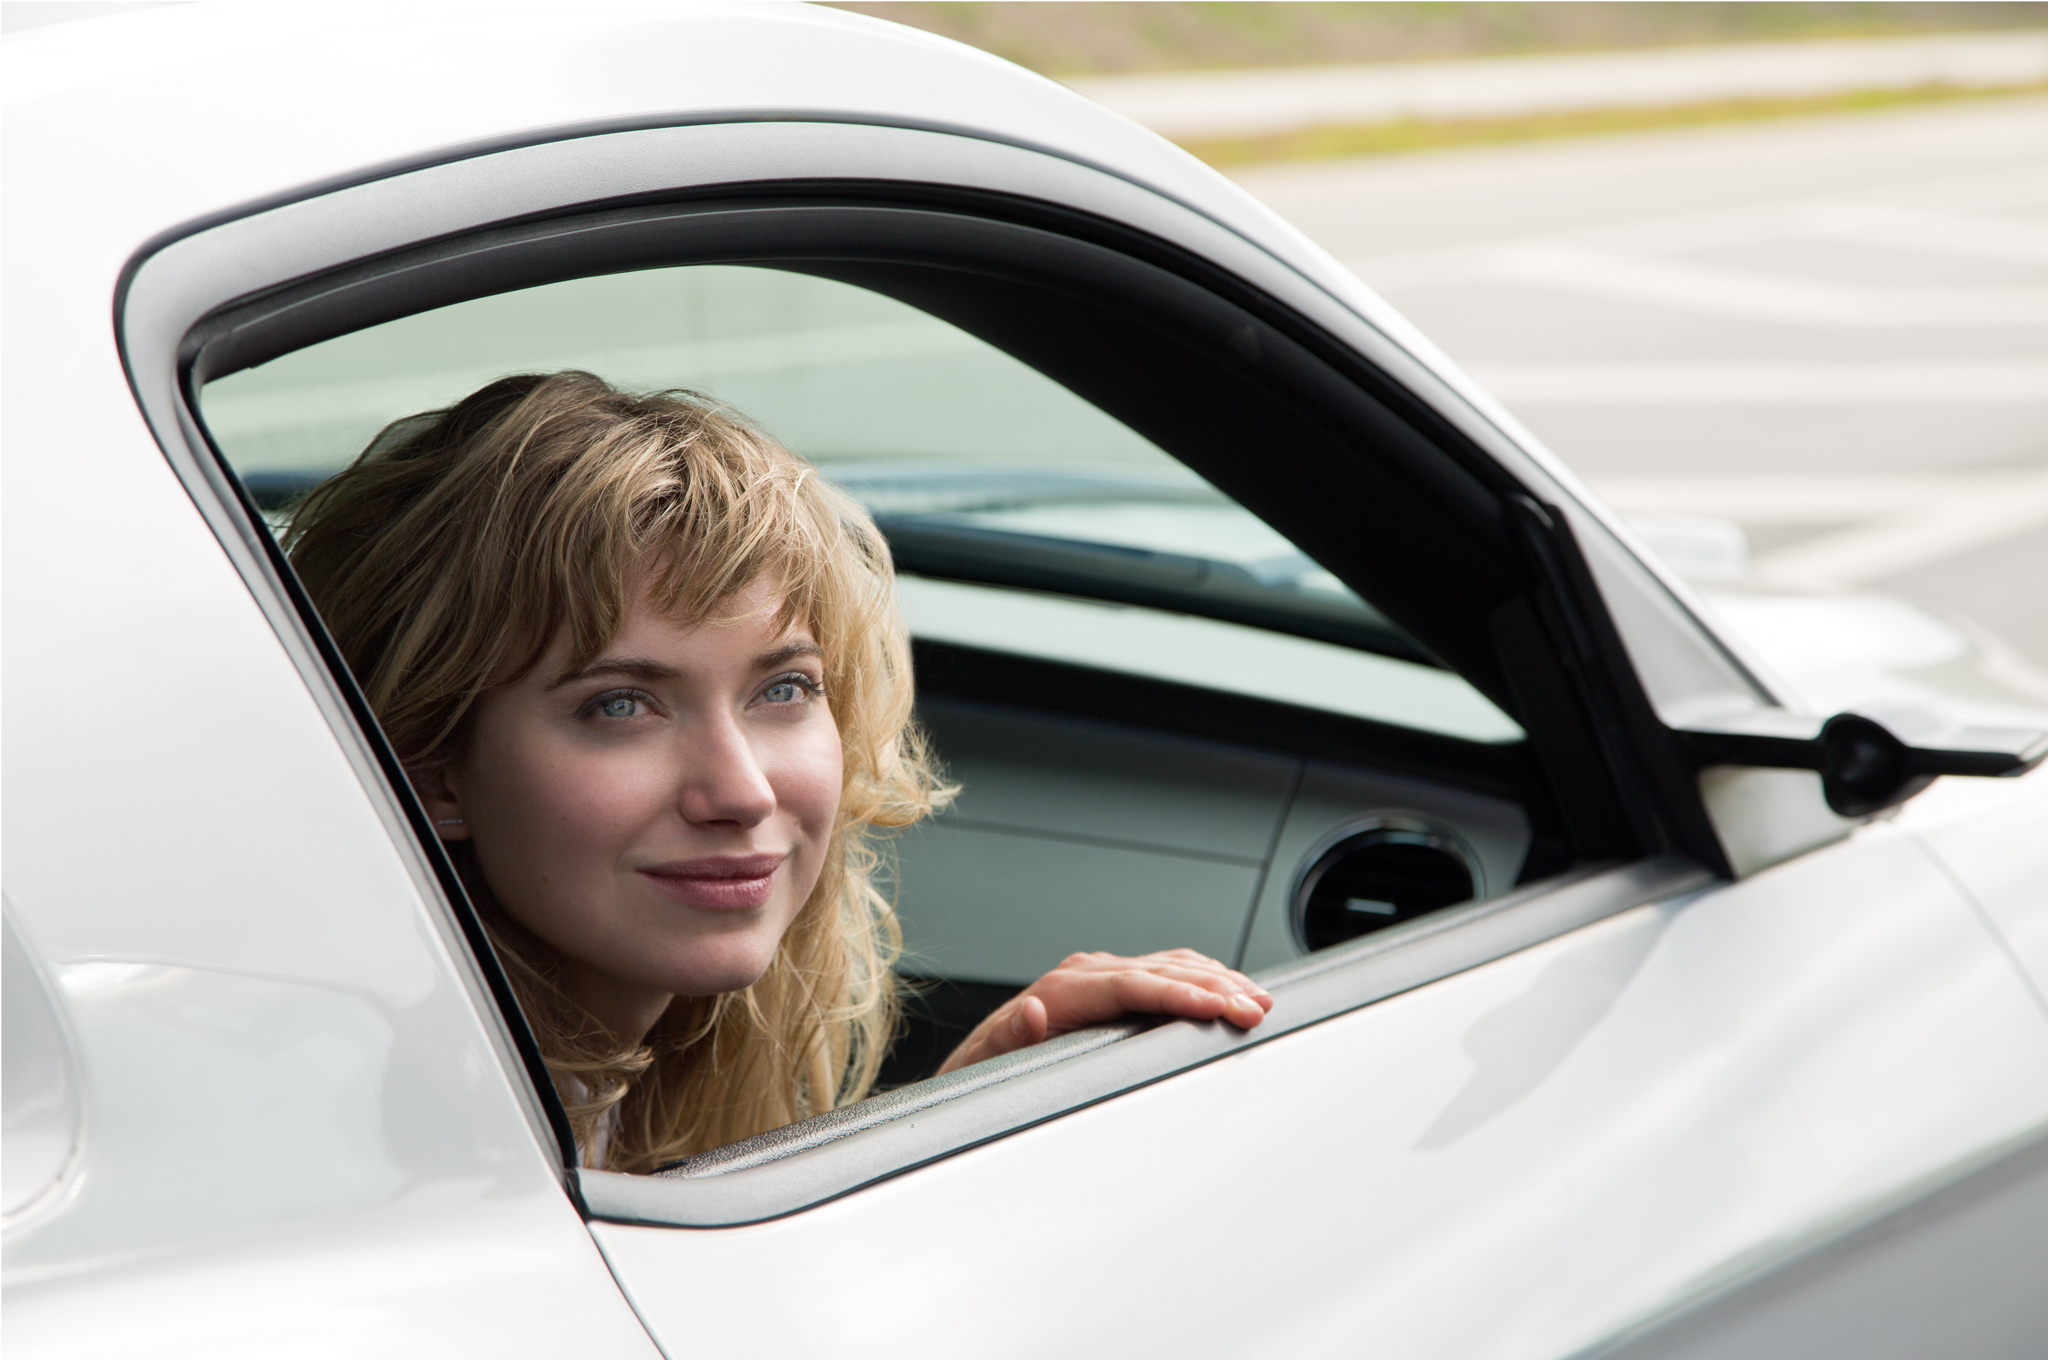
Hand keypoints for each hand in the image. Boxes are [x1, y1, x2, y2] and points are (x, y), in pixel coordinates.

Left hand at [936, 948, 1272, 1074]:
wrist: (979, 1062)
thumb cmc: (988, 1067)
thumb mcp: (989, 1059)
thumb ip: (1011, 1035)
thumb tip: (1031, 1010)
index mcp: (1062, 989)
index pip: (1132, 985)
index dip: (1176, 995)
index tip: (1215, 1006)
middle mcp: (1085, 974)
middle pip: (1162, 972)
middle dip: (1214, 987)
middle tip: (1256, 1008)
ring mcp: (1103, 974)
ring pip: (1172, 966)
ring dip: (1218, 980)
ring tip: (1258, 999)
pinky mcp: (1116, 982)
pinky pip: (1168, 969)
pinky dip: (1204, 975)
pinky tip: (1230, 987)